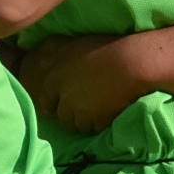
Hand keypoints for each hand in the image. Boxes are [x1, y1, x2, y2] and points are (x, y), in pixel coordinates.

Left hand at [17, 34, 143, 130]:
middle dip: (70, 114)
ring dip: (84, 121)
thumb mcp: (73, 45)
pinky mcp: (92, 121)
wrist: (129, 62)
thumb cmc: (105, 48)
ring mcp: (76, 110)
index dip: (54, 103)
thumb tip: (43, 57)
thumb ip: (57, 55)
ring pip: (76, 124)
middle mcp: (61, 96)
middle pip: (61, 116)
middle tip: (85, 107)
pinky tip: (107, 113)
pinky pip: (92, 128)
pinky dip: (98, 124)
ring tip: (98, 110)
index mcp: (54, 77)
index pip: (45, 100)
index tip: (61, 105)